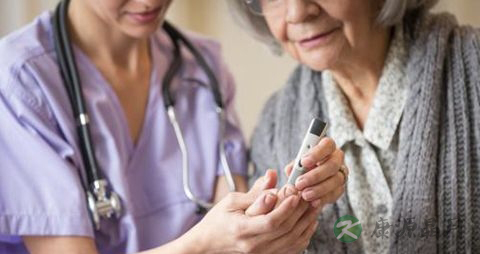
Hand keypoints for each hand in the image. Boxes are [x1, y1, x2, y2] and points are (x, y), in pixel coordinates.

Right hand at [187, 171, 318, 253]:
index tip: (296, 194)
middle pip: (285, 230)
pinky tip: (309, 224)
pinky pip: (291, 249)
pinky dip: (303, 236)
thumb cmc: (217, 221)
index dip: (286, 208)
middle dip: (301, 212)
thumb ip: (254, 191)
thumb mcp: (231, 201)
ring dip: (306, 223)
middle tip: (309, 196)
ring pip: (291, 241)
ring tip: (313, 207)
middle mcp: (253, 246)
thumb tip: (272, 177)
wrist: (208, 245)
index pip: (271, 221)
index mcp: (242, 230)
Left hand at [285, 137, 346, 207]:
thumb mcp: (296, 165)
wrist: (307, 184)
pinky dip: (323, 199)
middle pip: (332, 164)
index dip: (317, 153)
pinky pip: (335, 194)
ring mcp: (341, 174)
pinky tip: (313, 202)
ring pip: (336, 180)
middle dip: (315, 175)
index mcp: (327, 148)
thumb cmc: (302, 169)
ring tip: (305, 195)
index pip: (328, 145)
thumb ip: (295, 166)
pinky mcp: (340, 189)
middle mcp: (337, 159)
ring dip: (319, 189)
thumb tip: (291, 170)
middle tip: (300, 183)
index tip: (303, 161)